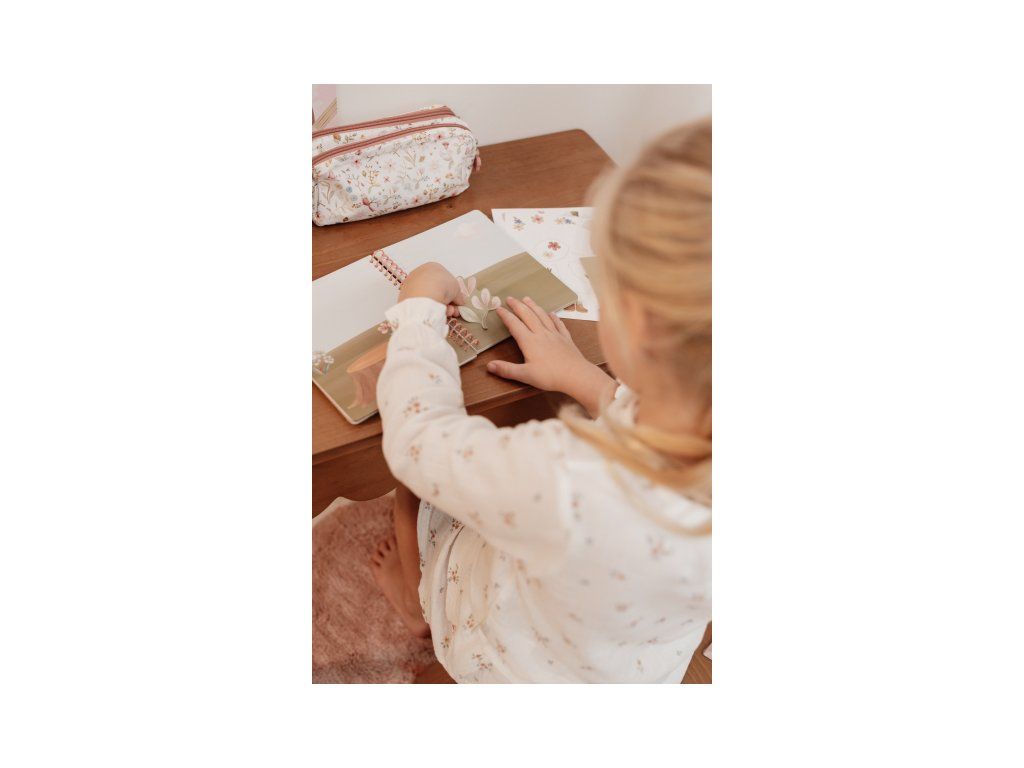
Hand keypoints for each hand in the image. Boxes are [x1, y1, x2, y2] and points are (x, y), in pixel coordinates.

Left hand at [399, 262, 461, 316]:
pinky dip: (428, 310)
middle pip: (436, 290)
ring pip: (429, 299)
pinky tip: (434, 314)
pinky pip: (420, 305)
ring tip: (446, 313)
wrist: (423, 296)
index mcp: (432, 267)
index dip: (453, 293)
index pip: (444, 280)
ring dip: (440, 307)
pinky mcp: (404, 298)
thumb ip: (458, 295)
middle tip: (453, 311)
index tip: (457, 302)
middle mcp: (419, 274)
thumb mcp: (457, 289)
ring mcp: (410, 286)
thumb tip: (459, 302)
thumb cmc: (442, 286)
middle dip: (447, 302)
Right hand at [488, 296, 615, 415]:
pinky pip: (558, 324)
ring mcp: (555, 335)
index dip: (506, 316)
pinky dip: (553, 317)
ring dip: (533, 306)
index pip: (514, 325)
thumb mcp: (525, 375)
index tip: (498, 308)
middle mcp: (541, 334)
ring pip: (542, 316)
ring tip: (527, 298)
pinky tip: (551, 313)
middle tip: (510, 298)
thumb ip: (507, 370)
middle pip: (528, 315)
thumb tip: (489, 366)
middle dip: (518, 306)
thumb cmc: (550, 377)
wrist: (576, 375)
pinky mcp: (566, 338)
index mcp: (529, 342)